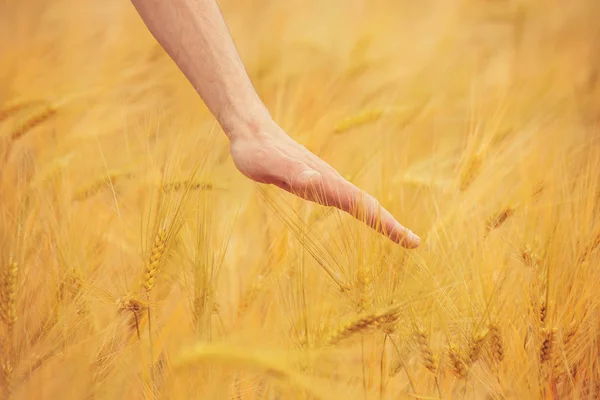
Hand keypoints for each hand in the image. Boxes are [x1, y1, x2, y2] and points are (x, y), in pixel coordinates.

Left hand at [229, 119, 419, 247]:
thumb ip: (291, 171)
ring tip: (400, 235)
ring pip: (359, 201)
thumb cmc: (256, 152)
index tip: (410, 238)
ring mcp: (325, 181)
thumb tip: (314, 181)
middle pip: (367, 204)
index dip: (385, 222)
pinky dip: (362, 211)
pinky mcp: (317, 182)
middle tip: (415, 243)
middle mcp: (329, 180)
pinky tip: (364, 217)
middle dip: (391, 224)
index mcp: (324, 180)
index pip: (361, 204)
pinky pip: (346, 200)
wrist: (253, 132)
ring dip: (380, 218)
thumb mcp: (268, 165)